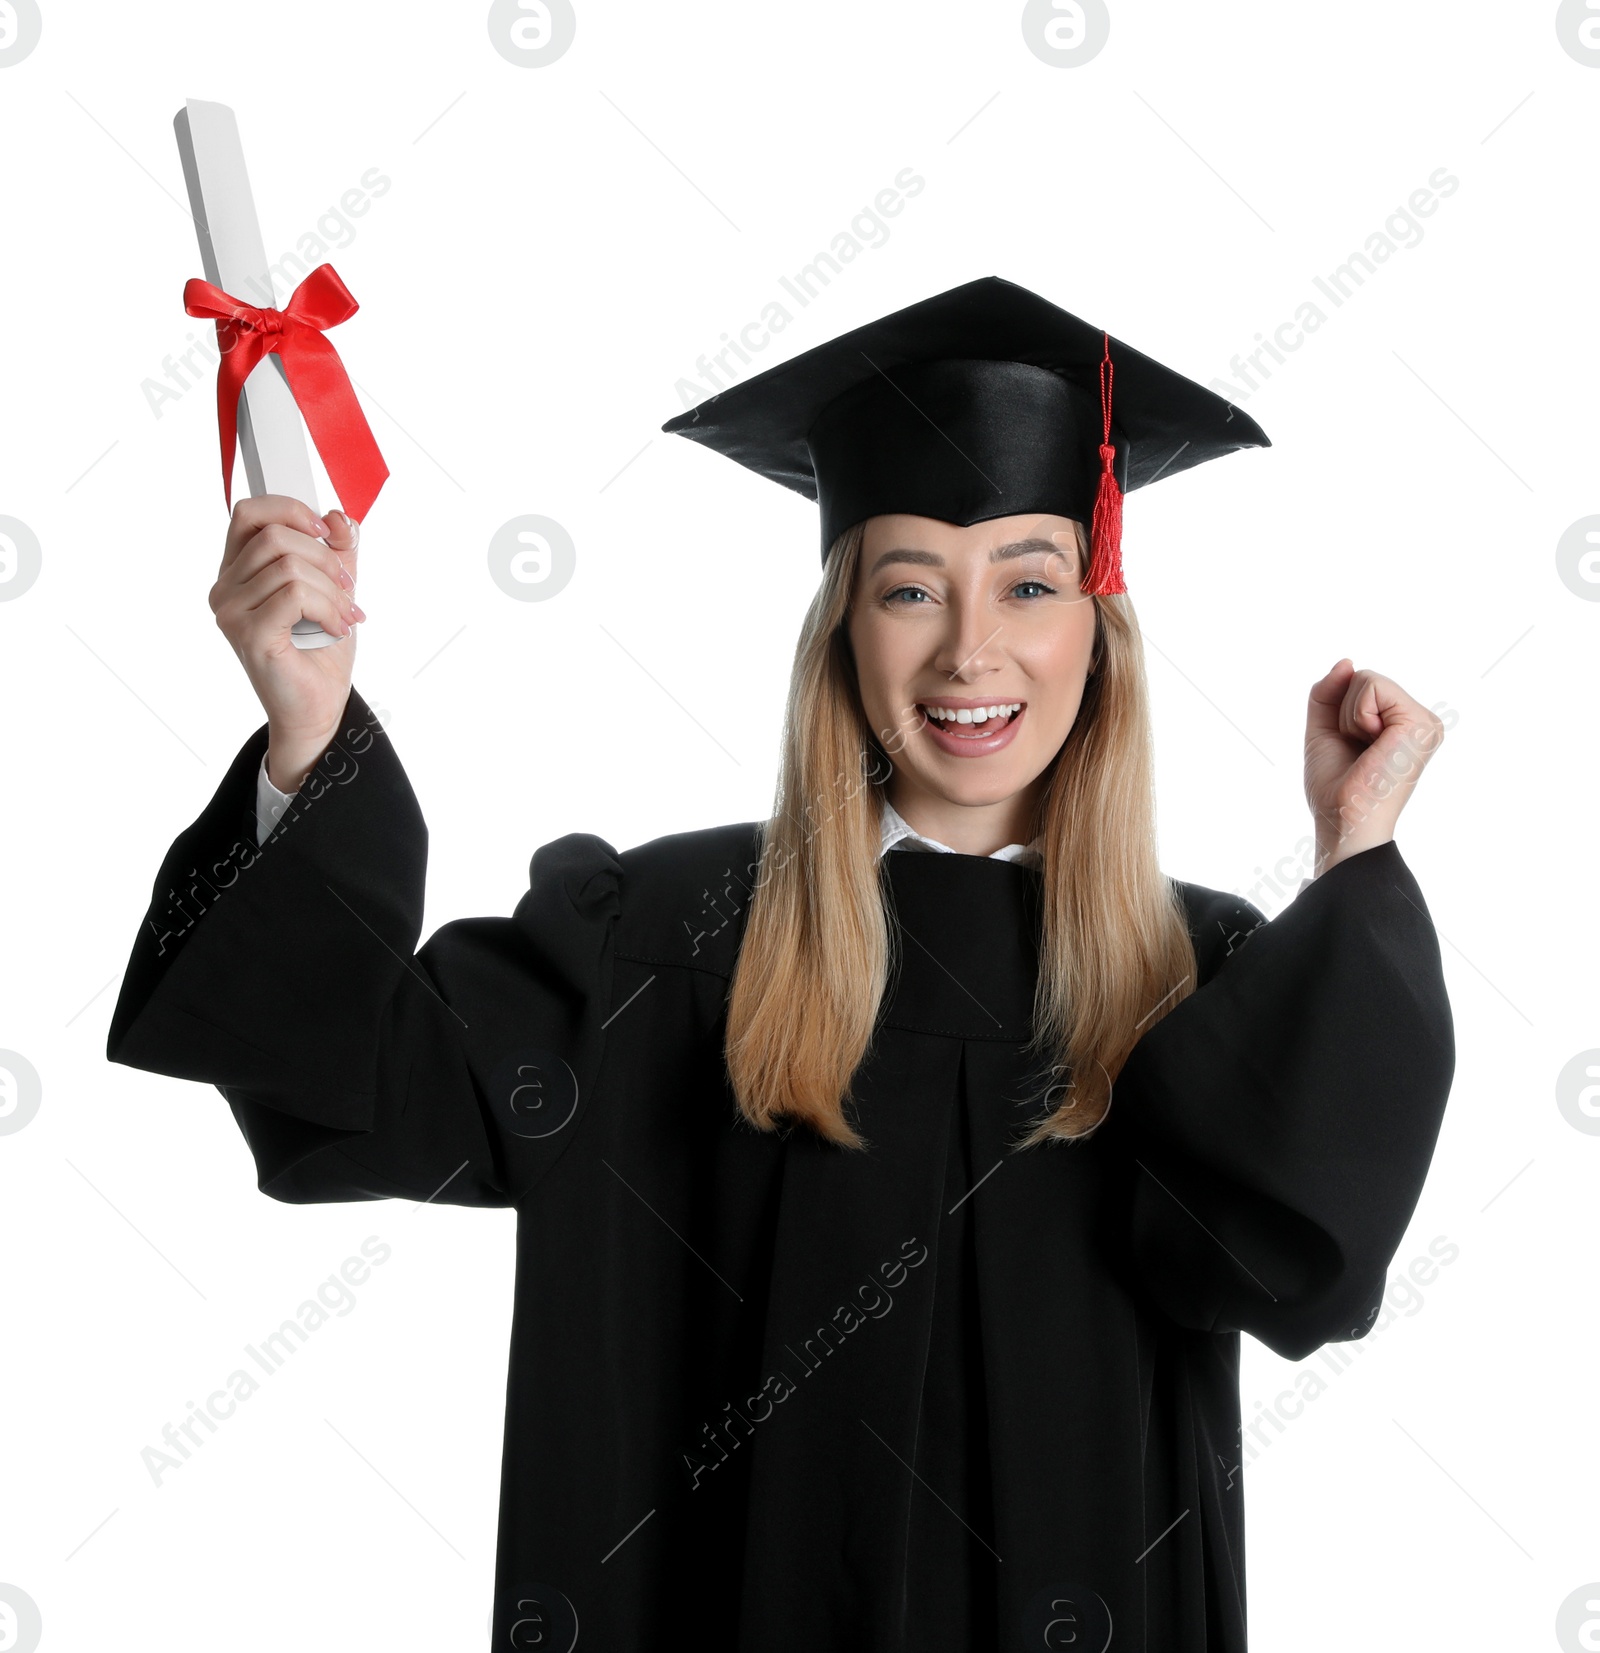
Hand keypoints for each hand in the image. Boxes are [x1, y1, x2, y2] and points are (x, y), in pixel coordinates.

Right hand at [209, 496, 364, 788]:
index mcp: (238, 571)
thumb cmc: (319, 652)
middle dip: (325, 558)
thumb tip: (340, 517)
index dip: (291, 510)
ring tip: (346, 616)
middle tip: (348, 589)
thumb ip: (336, 551)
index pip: (249, 513)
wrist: (317, 707)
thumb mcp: (333, 589)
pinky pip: (295, 595)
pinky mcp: (249, 633)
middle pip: (274, 536)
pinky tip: (336, 629)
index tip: (327, 532)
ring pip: (289, 566)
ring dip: (332, 591)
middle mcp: (225, 588)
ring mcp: (231, 612)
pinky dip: (327, 608)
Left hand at [1304, 659, 1443, 875]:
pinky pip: (1371, 685)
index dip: (1340, 713)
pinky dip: (1357, 714)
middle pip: (1363, 678)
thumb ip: (1330, 693)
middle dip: (1344, 712)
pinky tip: (1372, 744)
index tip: (1353, 748)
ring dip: (1349, 716)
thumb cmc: (1335, 785)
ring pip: (1366, 678)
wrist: (1343, 818)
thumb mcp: (1325, 729)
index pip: (1360, 686)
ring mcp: (1424, 721)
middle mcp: (1420, 721)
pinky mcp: (1421, 722)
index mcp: (1402, 724)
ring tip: (1366, 750)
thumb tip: (1347, 662)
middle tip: (1358, 751)